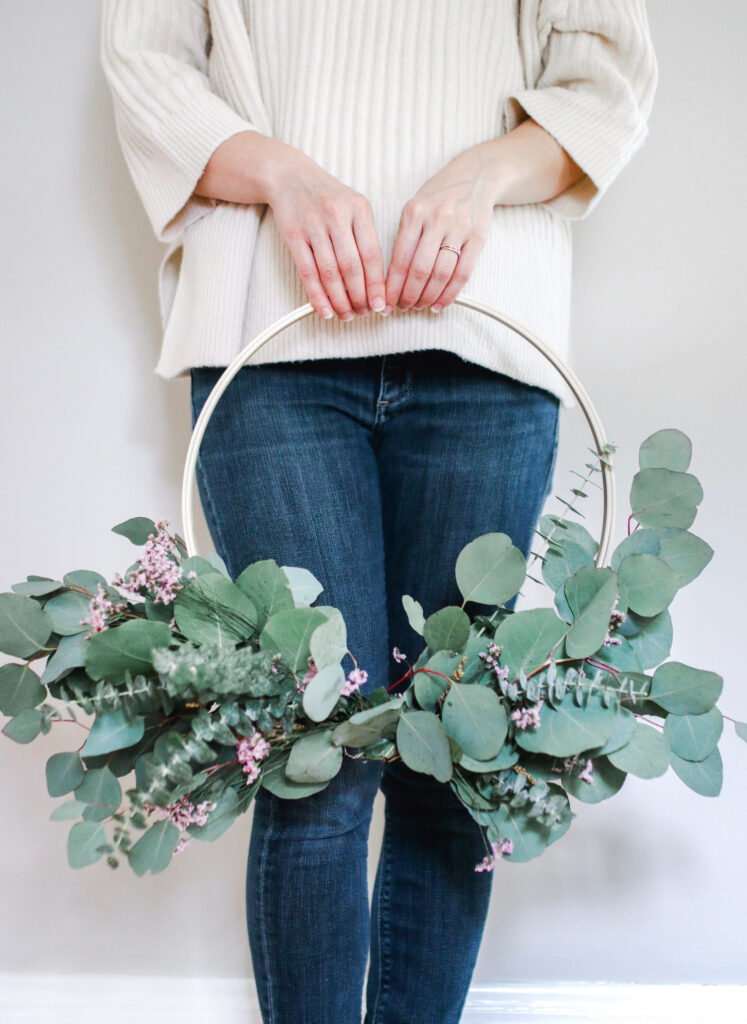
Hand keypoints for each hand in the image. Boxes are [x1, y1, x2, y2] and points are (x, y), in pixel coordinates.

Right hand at [266, 151, 388, 321]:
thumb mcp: (354, 206)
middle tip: (363, 313)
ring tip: (346, 314)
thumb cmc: (327, 196)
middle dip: (359, 297)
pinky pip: (308, 273)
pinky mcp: (293, 235)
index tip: (381, 305)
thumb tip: (376, 282)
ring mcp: (313, 225)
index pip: (372, 255)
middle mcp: (337, 215)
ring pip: (330, 273)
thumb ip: (366, 238)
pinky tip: (325, 310)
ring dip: (339, 301)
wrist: (290, 176)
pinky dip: (317, 296)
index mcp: (359, 208)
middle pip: (352, 267)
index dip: (377, 285)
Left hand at [385, 142, 500, 312]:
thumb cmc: (440, 195)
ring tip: (419, 306)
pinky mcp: (478, 238)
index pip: (399, 259)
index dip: (392, 287)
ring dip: (428, 297)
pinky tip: (440, 304)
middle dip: (408, 295)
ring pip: (441, 275)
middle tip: (402, 307)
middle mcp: (437, 219)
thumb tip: (391, 276)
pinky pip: (463, 273)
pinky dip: (450, 294)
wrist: (476, 175)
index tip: (386, 301)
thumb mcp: (415, 206)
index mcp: (415, 212)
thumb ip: (404, 236)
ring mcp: (459, 229)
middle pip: (419, 270)